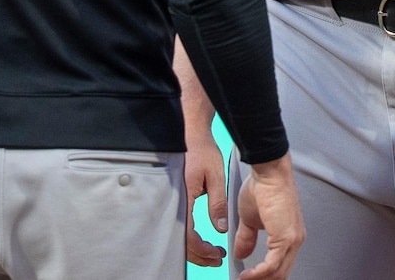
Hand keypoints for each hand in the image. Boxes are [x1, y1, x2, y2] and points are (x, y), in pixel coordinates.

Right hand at [183, 129, 227, 266]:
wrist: (189, 134)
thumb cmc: (201, 150)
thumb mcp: (215, 176)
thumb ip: (218, 203)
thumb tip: (221, 227)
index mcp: (184, 198)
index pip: (189, 236)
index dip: (202, 250)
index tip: (217, 254)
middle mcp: (175, 202)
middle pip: (182, 241)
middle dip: (199, 255)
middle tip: (216, 259)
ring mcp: (173, 202)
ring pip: (179, 236)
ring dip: (195, 249)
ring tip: (211, 253)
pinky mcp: (176, 200)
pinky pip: (180, 225)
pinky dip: (190, 237)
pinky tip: (200, 240)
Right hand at [235, 155, 304, 279]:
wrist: (268, 173)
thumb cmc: (263, 188)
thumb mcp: (249, 219)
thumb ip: (247, 238)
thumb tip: (241, 254)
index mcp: (289, 234)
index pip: (280, 264)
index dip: (264, 275)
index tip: (249, 278)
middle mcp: (295, 238)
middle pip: (281, 272)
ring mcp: (293, 239)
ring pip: (278, 272)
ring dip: (259, 279)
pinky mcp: (286, 238)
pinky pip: (272, 265)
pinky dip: (259, 273)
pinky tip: (247, 275)